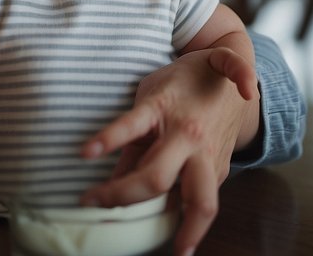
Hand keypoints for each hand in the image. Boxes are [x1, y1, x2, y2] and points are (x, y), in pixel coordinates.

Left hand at [79, 49, 260, 255]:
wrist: (228, 75)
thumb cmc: (179, 86)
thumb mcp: (147, 99)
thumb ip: (130, 138)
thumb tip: (111, 178)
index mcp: (163, 110)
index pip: (131, 125)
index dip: (107, 140)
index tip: (84, 153)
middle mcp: (188, 135)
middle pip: (157, 177)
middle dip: (123, 196)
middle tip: (94, 203)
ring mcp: (209, 155)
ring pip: (201, 200)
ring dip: (187, 229)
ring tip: (175, 250)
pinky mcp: (222, 167)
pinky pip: (208, 198)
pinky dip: (195, 221)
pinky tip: (184, 240)